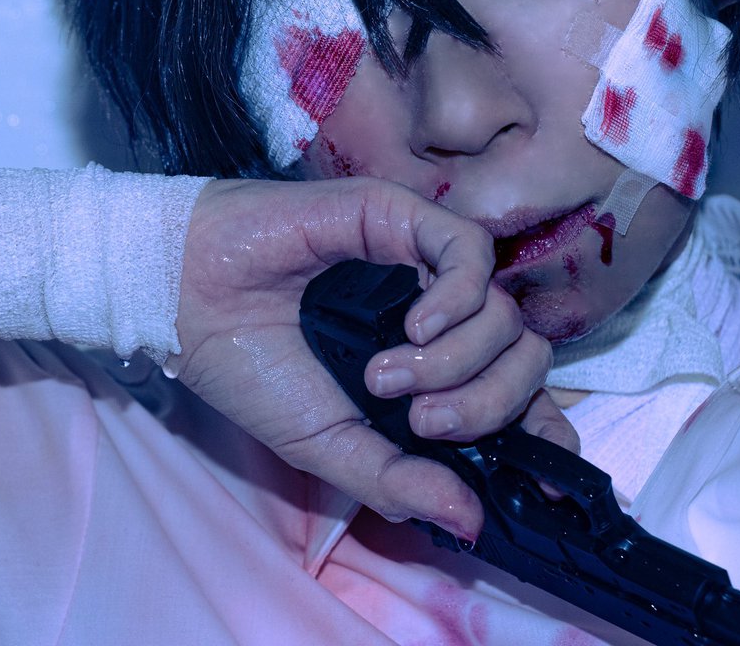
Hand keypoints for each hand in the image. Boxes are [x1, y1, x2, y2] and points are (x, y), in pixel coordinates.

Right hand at [165, 176, 574, 539]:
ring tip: (385, 373)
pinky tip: (414, 325)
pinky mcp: (405, 220)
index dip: (546, 434)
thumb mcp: (329, 447)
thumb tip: (473, 520)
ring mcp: (427, 270)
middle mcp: (441, 322)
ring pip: (505, 314)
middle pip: (525, 360)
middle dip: (489, 404)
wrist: (190, 302)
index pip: (520, 400)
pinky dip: (459, 299)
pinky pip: (473, 254)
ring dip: (456, 359)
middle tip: (423, 419)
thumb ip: (400, 480)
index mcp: (430, 376)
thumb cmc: (251, 369)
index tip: (549, 479)